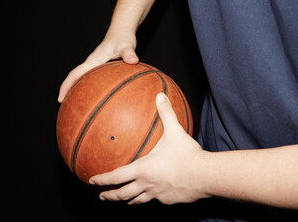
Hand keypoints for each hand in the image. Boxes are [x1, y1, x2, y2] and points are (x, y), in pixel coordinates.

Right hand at [57, 29, 138, 101]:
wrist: (122, 32)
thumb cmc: (123, 38)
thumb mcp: (126, 45)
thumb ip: (129, 53)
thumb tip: (134, 61)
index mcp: (93, 60)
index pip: (75, 74)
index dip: (66, 86)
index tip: (60, 99)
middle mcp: (92, 63)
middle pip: (76, 79)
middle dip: (69, 92)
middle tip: (65, 107)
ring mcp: (97, 65)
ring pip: (84, 79)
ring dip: (79, 90)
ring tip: (78, 106)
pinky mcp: (102, 67)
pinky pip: (93, 79)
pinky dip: (91, 87)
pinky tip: (97, 97)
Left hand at [89, 93, 209, 204]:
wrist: (206, 176)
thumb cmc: (188, 156)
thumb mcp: (175, 132)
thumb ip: (166, 114)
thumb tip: (160, 95)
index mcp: (143, 170)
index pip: (116, 177)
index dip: (101, 180)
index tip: (91, 181)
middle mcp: (147, 185)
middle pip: (123, 195)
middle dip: (110, 195)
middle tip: (102, 196)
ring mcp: (157, 195)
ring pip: (137, 201)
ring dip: (126, 200)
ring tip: (121, 200)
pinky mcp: (169, 200)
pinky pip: (154, 200)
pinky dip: (147, 198)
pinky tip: (152, 194)